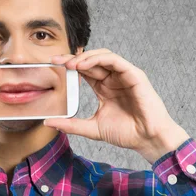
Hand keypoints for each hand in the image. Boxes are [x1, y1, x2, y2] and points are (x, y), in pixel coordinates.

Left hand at [43, 48, 190, 164]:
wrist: (147, 140)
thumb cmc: (126, 133)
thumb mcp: (92, 128)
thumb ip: (71, 125)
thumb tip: (48, 123)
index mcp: (104, 87)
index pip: (84, 70)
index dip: (69, 65)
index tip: (52, 65)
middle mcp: (113, 79)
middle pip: (91, 60)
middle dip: (72, 58)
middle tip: (56, 60)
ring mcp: (124, 75)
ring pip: (103, 55)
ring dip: (85, 57)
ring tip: (70, 63)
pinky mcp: (134, 75)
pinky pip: (115, 60)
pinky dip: (99, 59)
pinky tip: (84, 64)